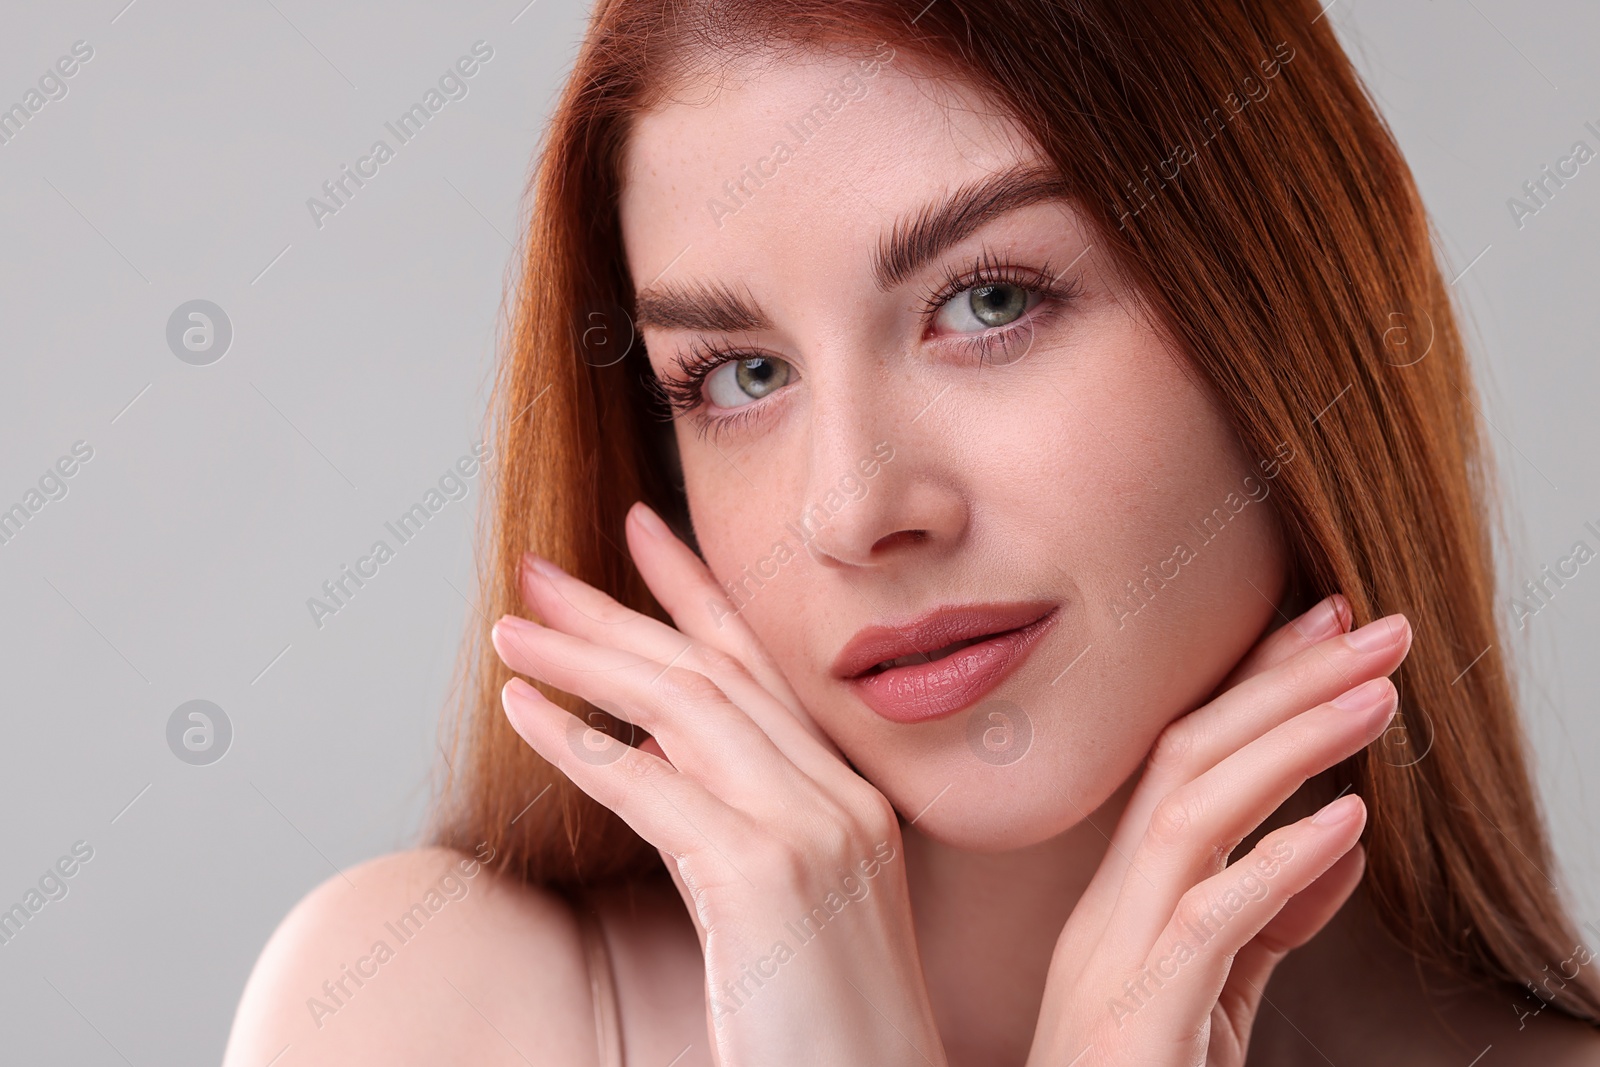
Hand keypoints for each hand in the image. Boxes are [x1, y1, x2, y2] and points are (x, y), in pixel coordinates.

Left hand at [490, 501, 946, 1066]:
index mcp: (854, 798)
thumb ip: (732, 821)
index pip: (763, 669)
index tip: (642, 531)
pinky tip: (522, 710)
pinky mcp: (767, 878)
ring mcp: (813, 831)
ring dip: (584, 660)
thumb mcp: (788, 907)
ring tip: (511, 631)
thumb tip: (648, 757)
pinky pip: (650, 786)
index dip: (697, 591)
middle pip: (712, 674)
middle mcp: (842, 797)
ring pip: (681, 709)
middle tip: (538, 572)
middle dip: (618, 613)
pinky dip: (576, 742)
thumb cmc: (827, 1031)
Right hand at [1024, 594, 1410, 1065]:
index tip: (1321, 629)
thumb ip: (1269, 915)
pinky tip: (1342, 823)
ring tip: (1376, 695)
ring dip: (1290, 744)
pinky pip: (1210, 923)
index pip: (1183, 763)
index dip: (1254, 687)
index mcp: (1122, 897)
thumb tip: (1337, 836)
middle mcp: (1108, 907)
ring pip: (1191, 814)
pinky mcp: (1141, 1014)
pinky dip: (1278, 865)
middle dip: (1282, 682)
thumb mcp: (1218, 993)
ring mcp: (1116, 955)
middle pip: (1186, 761)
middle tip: (1372, 625)